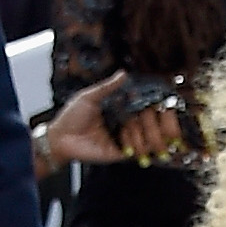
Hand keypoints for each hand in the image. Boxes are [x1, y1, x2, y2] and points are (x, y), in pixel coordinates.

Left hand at [41, 69, 184, 166]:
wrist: (61, 137)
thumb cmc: (72, 116)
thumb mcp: (89, 97)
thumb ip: (107, 87)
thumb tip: (123, 74)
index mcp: (120, 109)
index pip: (144, 108)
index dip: (156, 107)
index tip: (165, 105)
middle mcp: (125, 124)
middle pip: (151, 124)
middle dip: (156, 122)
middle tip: (152, 117)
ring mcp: (123, 139)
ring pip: (147, 138)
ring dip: (146, 133)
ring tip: (135, 128)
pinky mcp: (119, 152)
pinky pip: (136, 151)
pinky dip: (137, 146)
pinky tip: (131, 140)